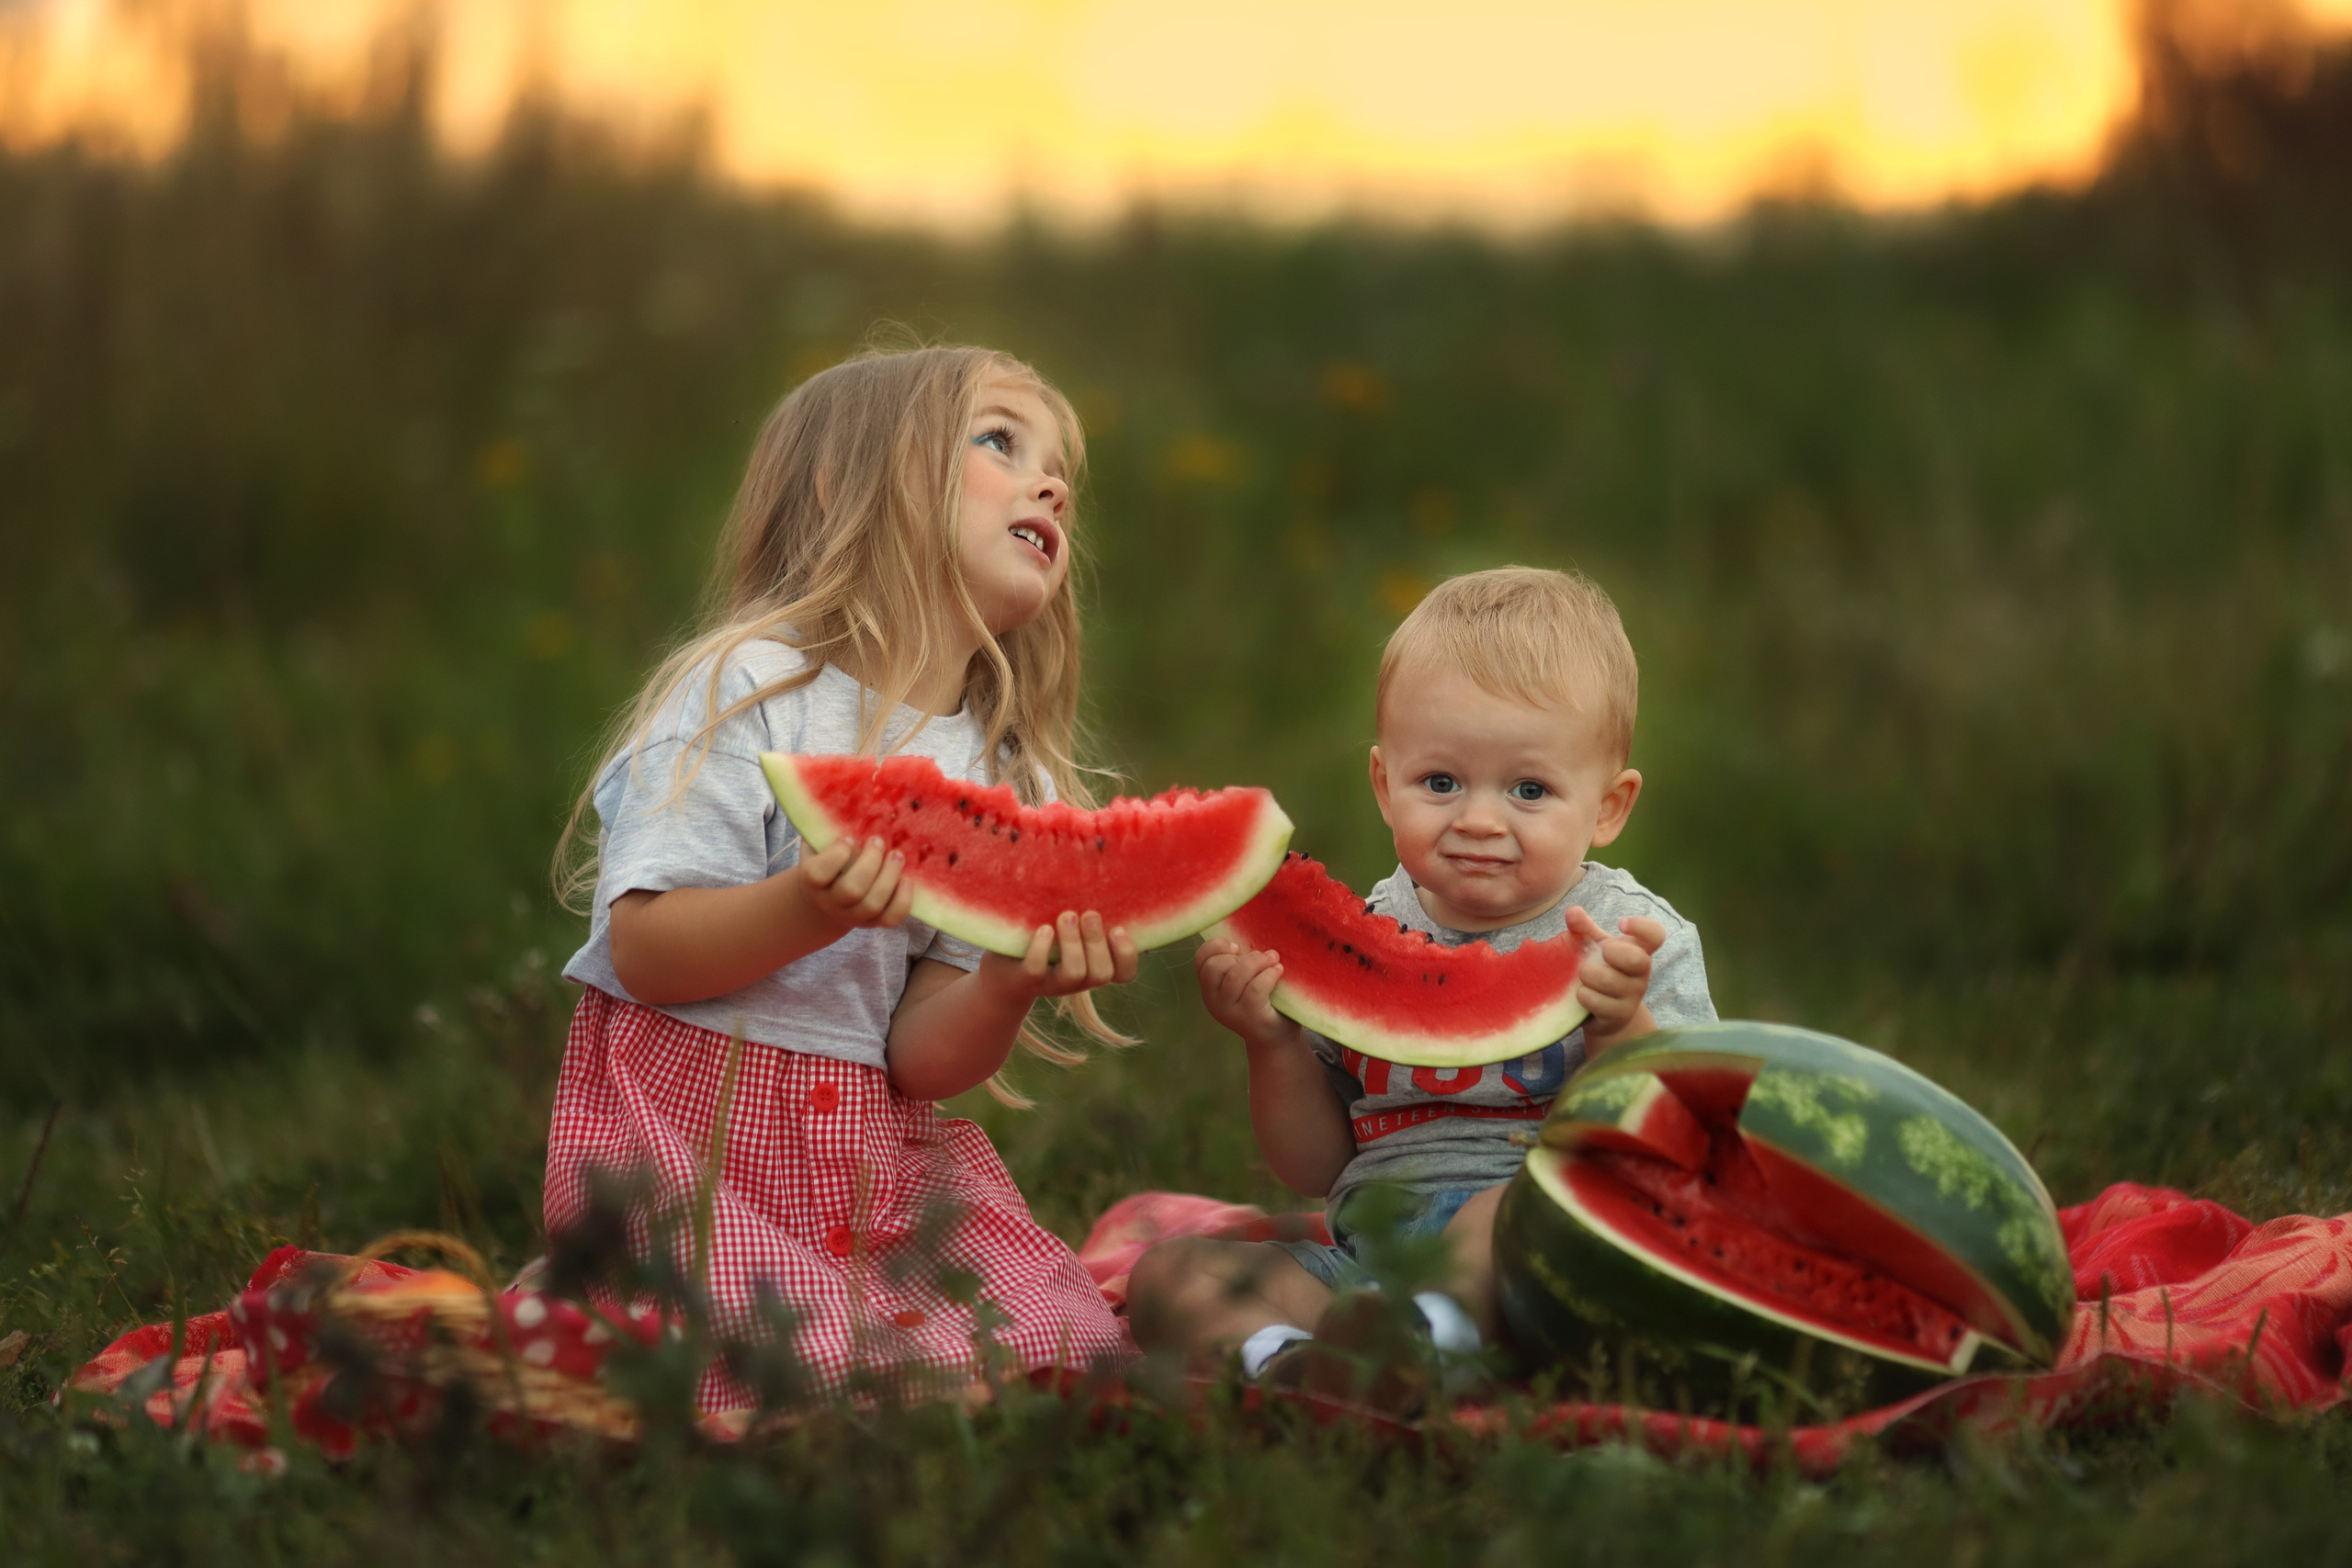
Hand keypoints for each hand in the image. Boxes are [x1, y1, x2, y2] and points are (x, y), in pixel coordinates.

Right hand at [798, 835, 915, 931]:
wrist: (826, 899)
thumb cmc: (826, 861)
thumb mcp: (819, 845)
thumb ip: (827, 827)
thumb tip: (843, 800)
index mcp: (813, 881)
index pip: (817, 874)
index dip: (836, 855)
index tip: (848, 838)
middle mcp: (831, 902)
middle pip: (852, 890)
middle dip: (870, 862)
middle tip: (878, 841)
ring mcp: (853, 916)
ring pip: (873, 905)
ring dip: (890, 877)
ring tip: (897, 855)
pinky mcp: (874, 923)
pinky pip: (891, 919)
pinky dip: (903, 900)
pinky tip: (907, 879)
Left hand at [977, 910, 1139, 1002]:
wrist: (1002, 976)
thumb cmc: (1044, 941)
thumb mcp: (1068, 930)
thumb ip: (1084, 913)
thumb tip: (1095, 865)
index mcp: (1092, 966)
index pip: (1124, 973)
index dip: (1127, 955)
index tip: (1118, 928)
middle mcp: (1077, 980)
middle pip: (1102, 973)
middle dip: (1098, 941)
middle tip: (1089, 914)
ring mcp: (1051, 983)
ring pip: (1074, 973)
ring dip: (1073, 943)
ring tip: (1066, 916)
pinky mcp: (1025, 980)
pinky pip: (1036, 970)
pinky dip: (1042, 948)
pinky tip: (1043, 928)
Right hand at [1194, 936, 1303, 1051]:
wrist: (1275, 1038)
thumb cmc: (1261, 1003)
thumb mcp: (1244, 982)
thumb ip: (1240, 964)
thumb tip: (1250, 947)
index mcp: (1210, 988)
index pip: (1200, 960)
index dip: (1215, 946)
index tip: (1237, 947)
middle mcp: (1213, 1001)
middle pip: (1215, 967)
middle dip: (1241, 957)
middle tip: (1263, 957)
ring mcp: (1229, 1011)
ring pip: (1235, 976)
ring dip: (1258, 962)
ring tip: (1274, 960)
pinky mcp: (1249, 1018)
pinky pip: (1255, 988)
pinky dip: (1268, 974)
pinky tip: (1278, 971)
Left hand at [1564, 909, 1665, 1052]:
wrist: (1606, 1015)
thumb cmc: (1602, 971)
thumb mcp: (1595, 948)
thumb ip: (1584, 929)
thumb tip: (1572, 911)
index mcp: (1639, 951)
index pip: (1655, 935)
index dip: (1642, 926)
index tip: (1620, 924)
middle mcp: (1641, 973)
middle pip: (1639, 959)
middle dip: (1614, 953)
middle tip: (1601, 953)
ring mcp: (1632, 996)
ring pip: (1611, 982)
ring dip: (1589, 975)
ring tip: (1584, 975)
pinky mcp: (1619, 1015)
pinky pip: (1597, 1002)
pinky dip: (1583, 995)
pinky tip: (1581, 993)